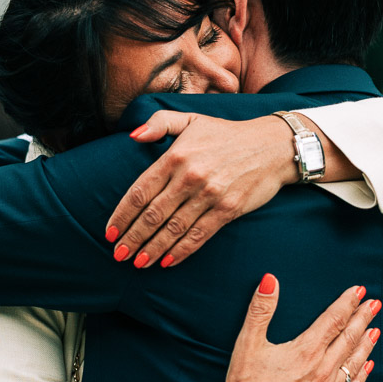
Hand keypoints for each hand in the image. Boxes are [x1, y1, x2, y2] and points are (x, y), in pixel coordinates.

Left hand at [105, 112, 303, 269]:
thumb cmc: (227, 134)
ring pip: (173, 228)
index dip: (122, 214)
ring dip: (152, 248)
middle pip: (153, 214)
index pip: (140, 191)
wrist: (273, 145)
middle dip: (132, 237)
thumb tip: (132, 136)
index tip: (109, 232)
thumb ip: (159, 123)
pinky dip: (181, 250)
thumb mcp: (192, 119)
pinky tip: (167, 261)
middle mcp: (190, 176)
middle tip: (118, 254)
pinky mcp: (228, 209)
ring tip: (137, 262)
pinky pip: (200, 235)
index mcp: (176, 156)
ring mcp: (210, 194)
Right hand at [209, 275, 379, 381]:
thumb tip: (270, 279)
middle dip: (363, 319)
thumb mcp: (247, 343)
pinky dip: (361, 375)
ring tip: (376, 330)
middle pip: (349, 339)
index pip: (334, 320)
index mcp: (305, 351)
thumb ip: (261, 309)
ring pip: (354, 363)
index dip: (347, 303)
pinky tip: (368, 366)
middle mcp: (321, 370)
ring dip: (366, 345)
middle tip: (375, 305)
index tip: (359, 291)